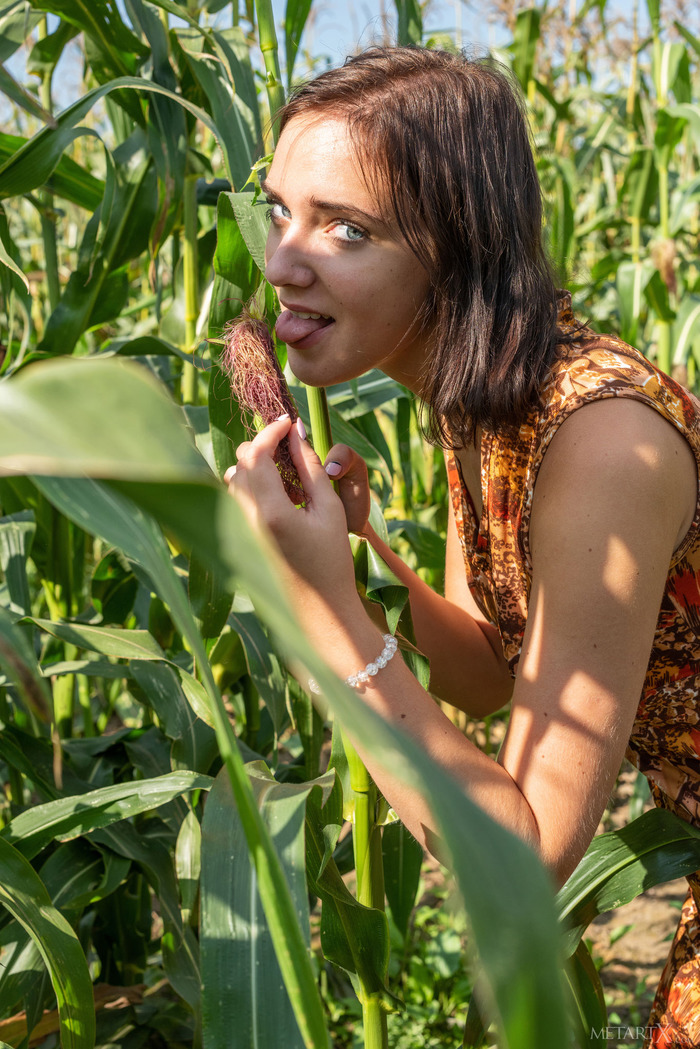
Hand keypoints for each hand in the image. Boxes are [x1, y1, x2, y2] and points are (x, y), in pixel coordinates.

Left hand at [225, 417, 363, 633]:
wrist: (318, 610)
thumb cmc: (332, 560)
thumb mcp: (329, 509)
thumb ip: (311, 467)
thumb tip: (297, 433)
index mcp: (270, 512)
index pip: (257, 453)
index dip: (271, 431)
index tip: (288, 422)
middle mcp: (244, 520)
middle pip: (240, 462)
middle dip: (262, 446)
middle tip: (289, 443)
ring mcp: (235, 532)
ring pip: (233, 480)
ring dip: (255, 466)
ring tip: (286, 471)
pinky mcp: (235, 539)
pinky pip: (233, 499)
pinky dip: (250, 486)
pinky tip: (277, 494)